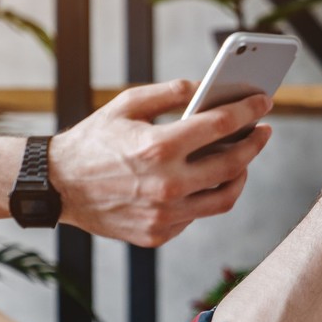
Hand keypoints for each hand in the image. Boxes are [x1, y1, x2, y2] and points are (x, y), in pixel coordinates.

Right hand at [50, 80, 272, 246]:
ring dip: (240, 176)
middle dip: (255, 144)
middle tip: (263, 131)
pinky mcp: (158, 233)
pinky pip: (198, 214)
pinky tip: (206, 179)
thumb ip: (170, 92)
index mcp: (158, 147)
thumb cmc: (93, 140)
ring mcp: (164, 214)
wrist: (56, 186)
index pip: (221, 125)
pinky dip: (206, 195)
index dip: (248, 110)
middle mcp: (166, 184)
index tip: (264, 102)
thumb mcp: (126, 104)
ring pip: (224, 198)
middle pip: (233, 164)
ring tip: (242, 159)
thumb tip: (207, 87)